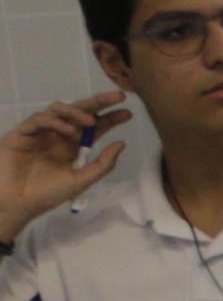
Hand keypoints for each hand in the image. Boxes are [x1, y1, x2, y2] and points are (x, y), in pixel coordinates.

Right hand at [0, 95, 127, 237]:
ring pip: (58, 110)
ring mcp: (39, 132)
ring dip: (77, 112)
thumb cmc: (47, 194)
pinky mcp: (21, 133)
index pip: (93, 126)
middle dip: (99, 102)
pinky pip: (39, 119)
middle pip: (79, 111)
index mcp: (71, 145)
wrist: (17, 203)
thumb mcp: (81, 180)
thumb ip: (102, 164)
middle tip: (118, 97)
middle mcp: (56, 135)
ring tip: (91, 121)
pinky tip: (69, 130)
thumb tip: (121, 143)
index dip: (110, 118)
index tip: (128, 112)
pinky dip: (55, 121)